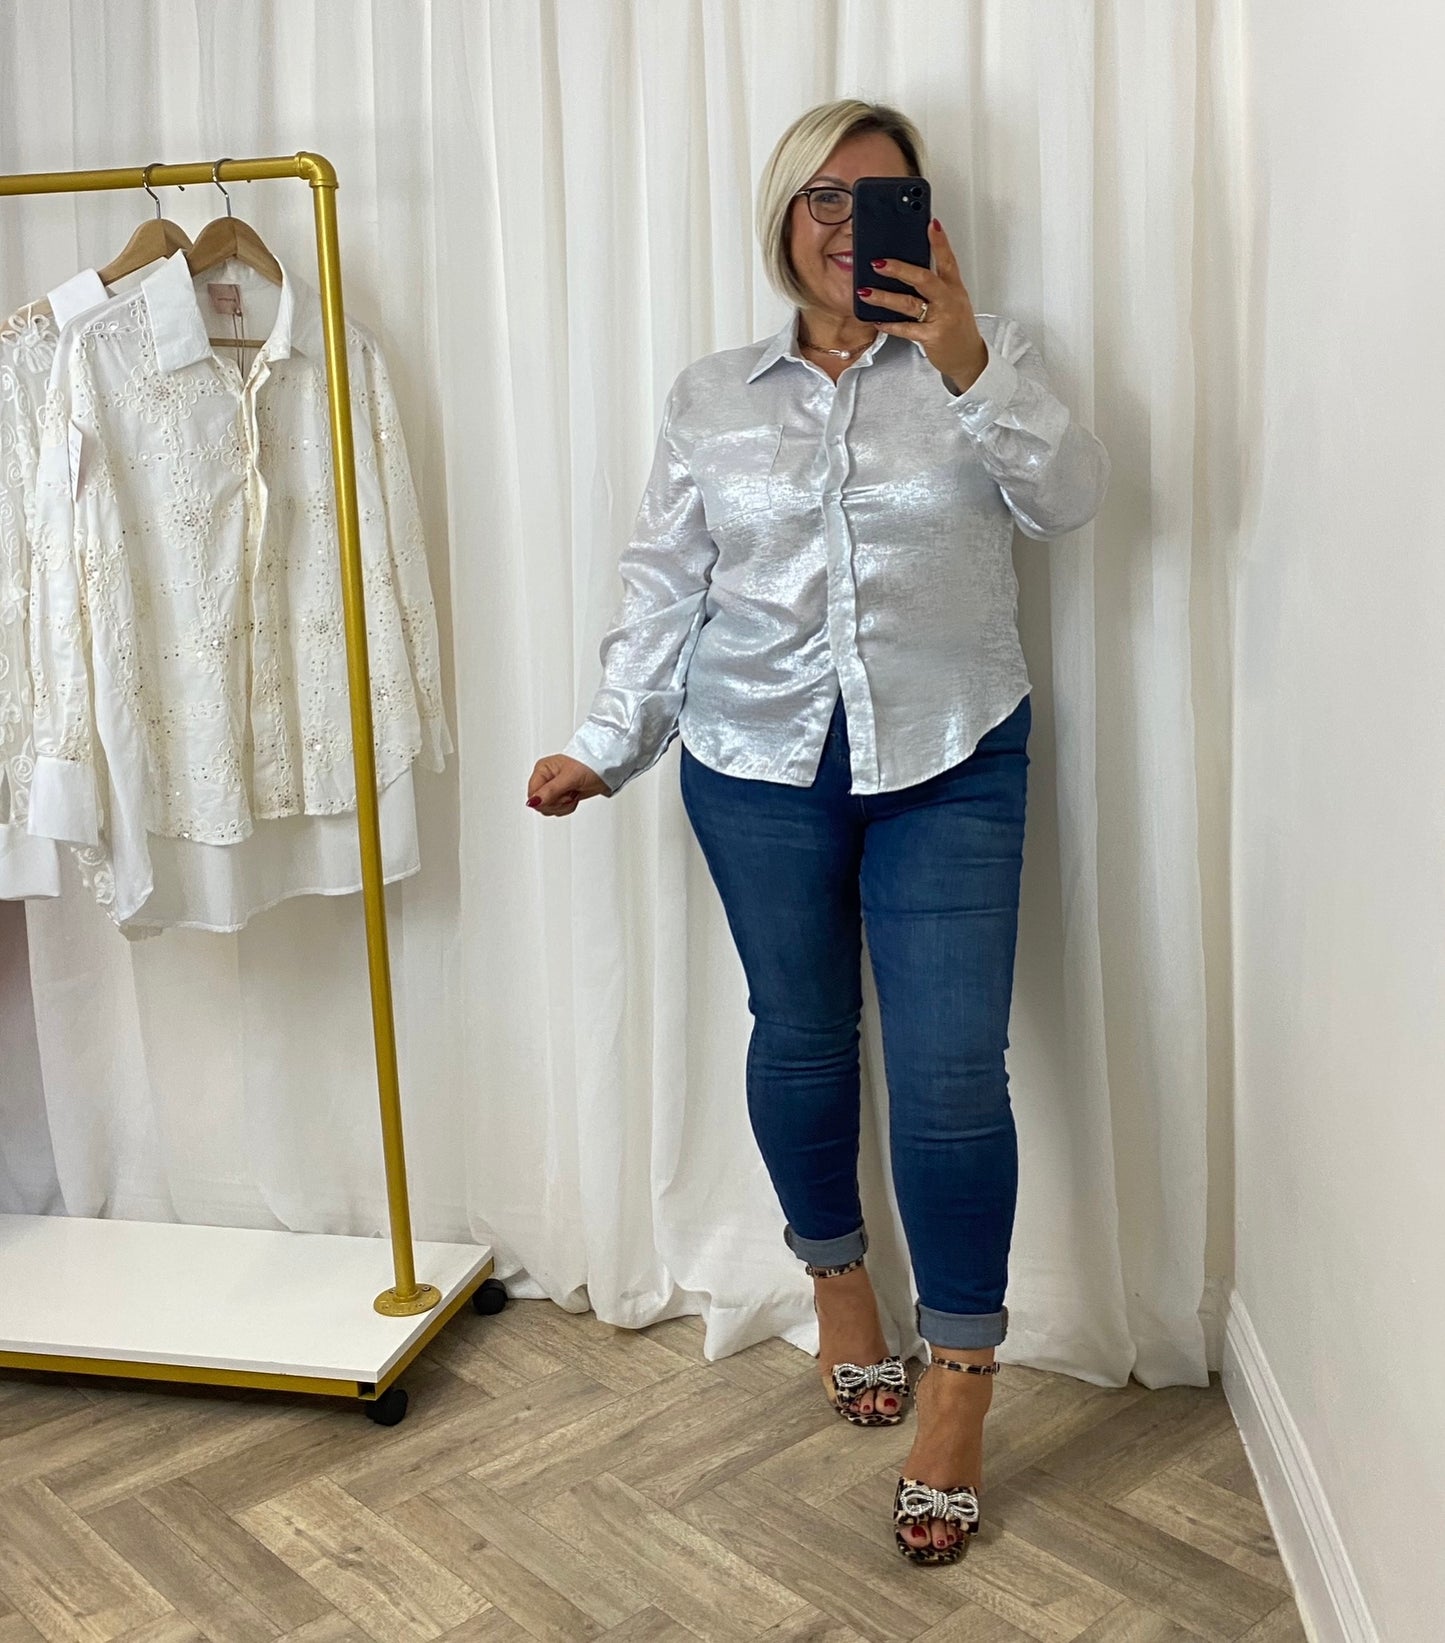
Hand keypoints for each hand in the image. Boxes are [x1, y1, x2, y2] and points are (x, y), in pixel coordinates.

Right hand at [526, 754, 611, 815]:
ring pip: (548, 809)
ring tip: (573, 793)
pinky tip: (575, 797)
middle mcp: (545, 779)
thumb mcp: (569, 778)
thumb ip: (550, 791)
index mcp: (542, 769)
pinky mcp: (561, 796)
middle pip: (539, 804)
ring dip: (564, 806)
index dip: (545, 799)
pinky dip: (568, 807)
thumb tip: (533, 802)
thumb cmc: (589, 765)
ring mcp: (553, 788)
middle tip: (569, 793)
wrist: (605, 770)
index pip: (532, 793)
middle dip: (557, 802)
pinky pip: (558, 810)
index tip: (560, 795)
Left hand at [857, 219, 986, 391]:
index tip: (930, 223)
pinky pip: (906, 329)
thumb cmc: (957, 327)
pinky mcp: (932, 337)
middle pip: (924, 278)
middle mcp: (949, 300)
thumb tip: (907, 271)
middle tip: (878, 262)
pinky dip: (889, 325)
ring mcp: (941, 318)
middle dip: (900, 269)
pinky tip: (876, 320)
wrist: (967, 357)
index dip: (940, 241)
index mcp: (954, 288)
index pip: (948, 259)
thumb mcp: (952, 301)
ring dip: (885, 297)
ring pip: (910, 304)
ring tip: (865, 292)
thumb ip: (934, 285)